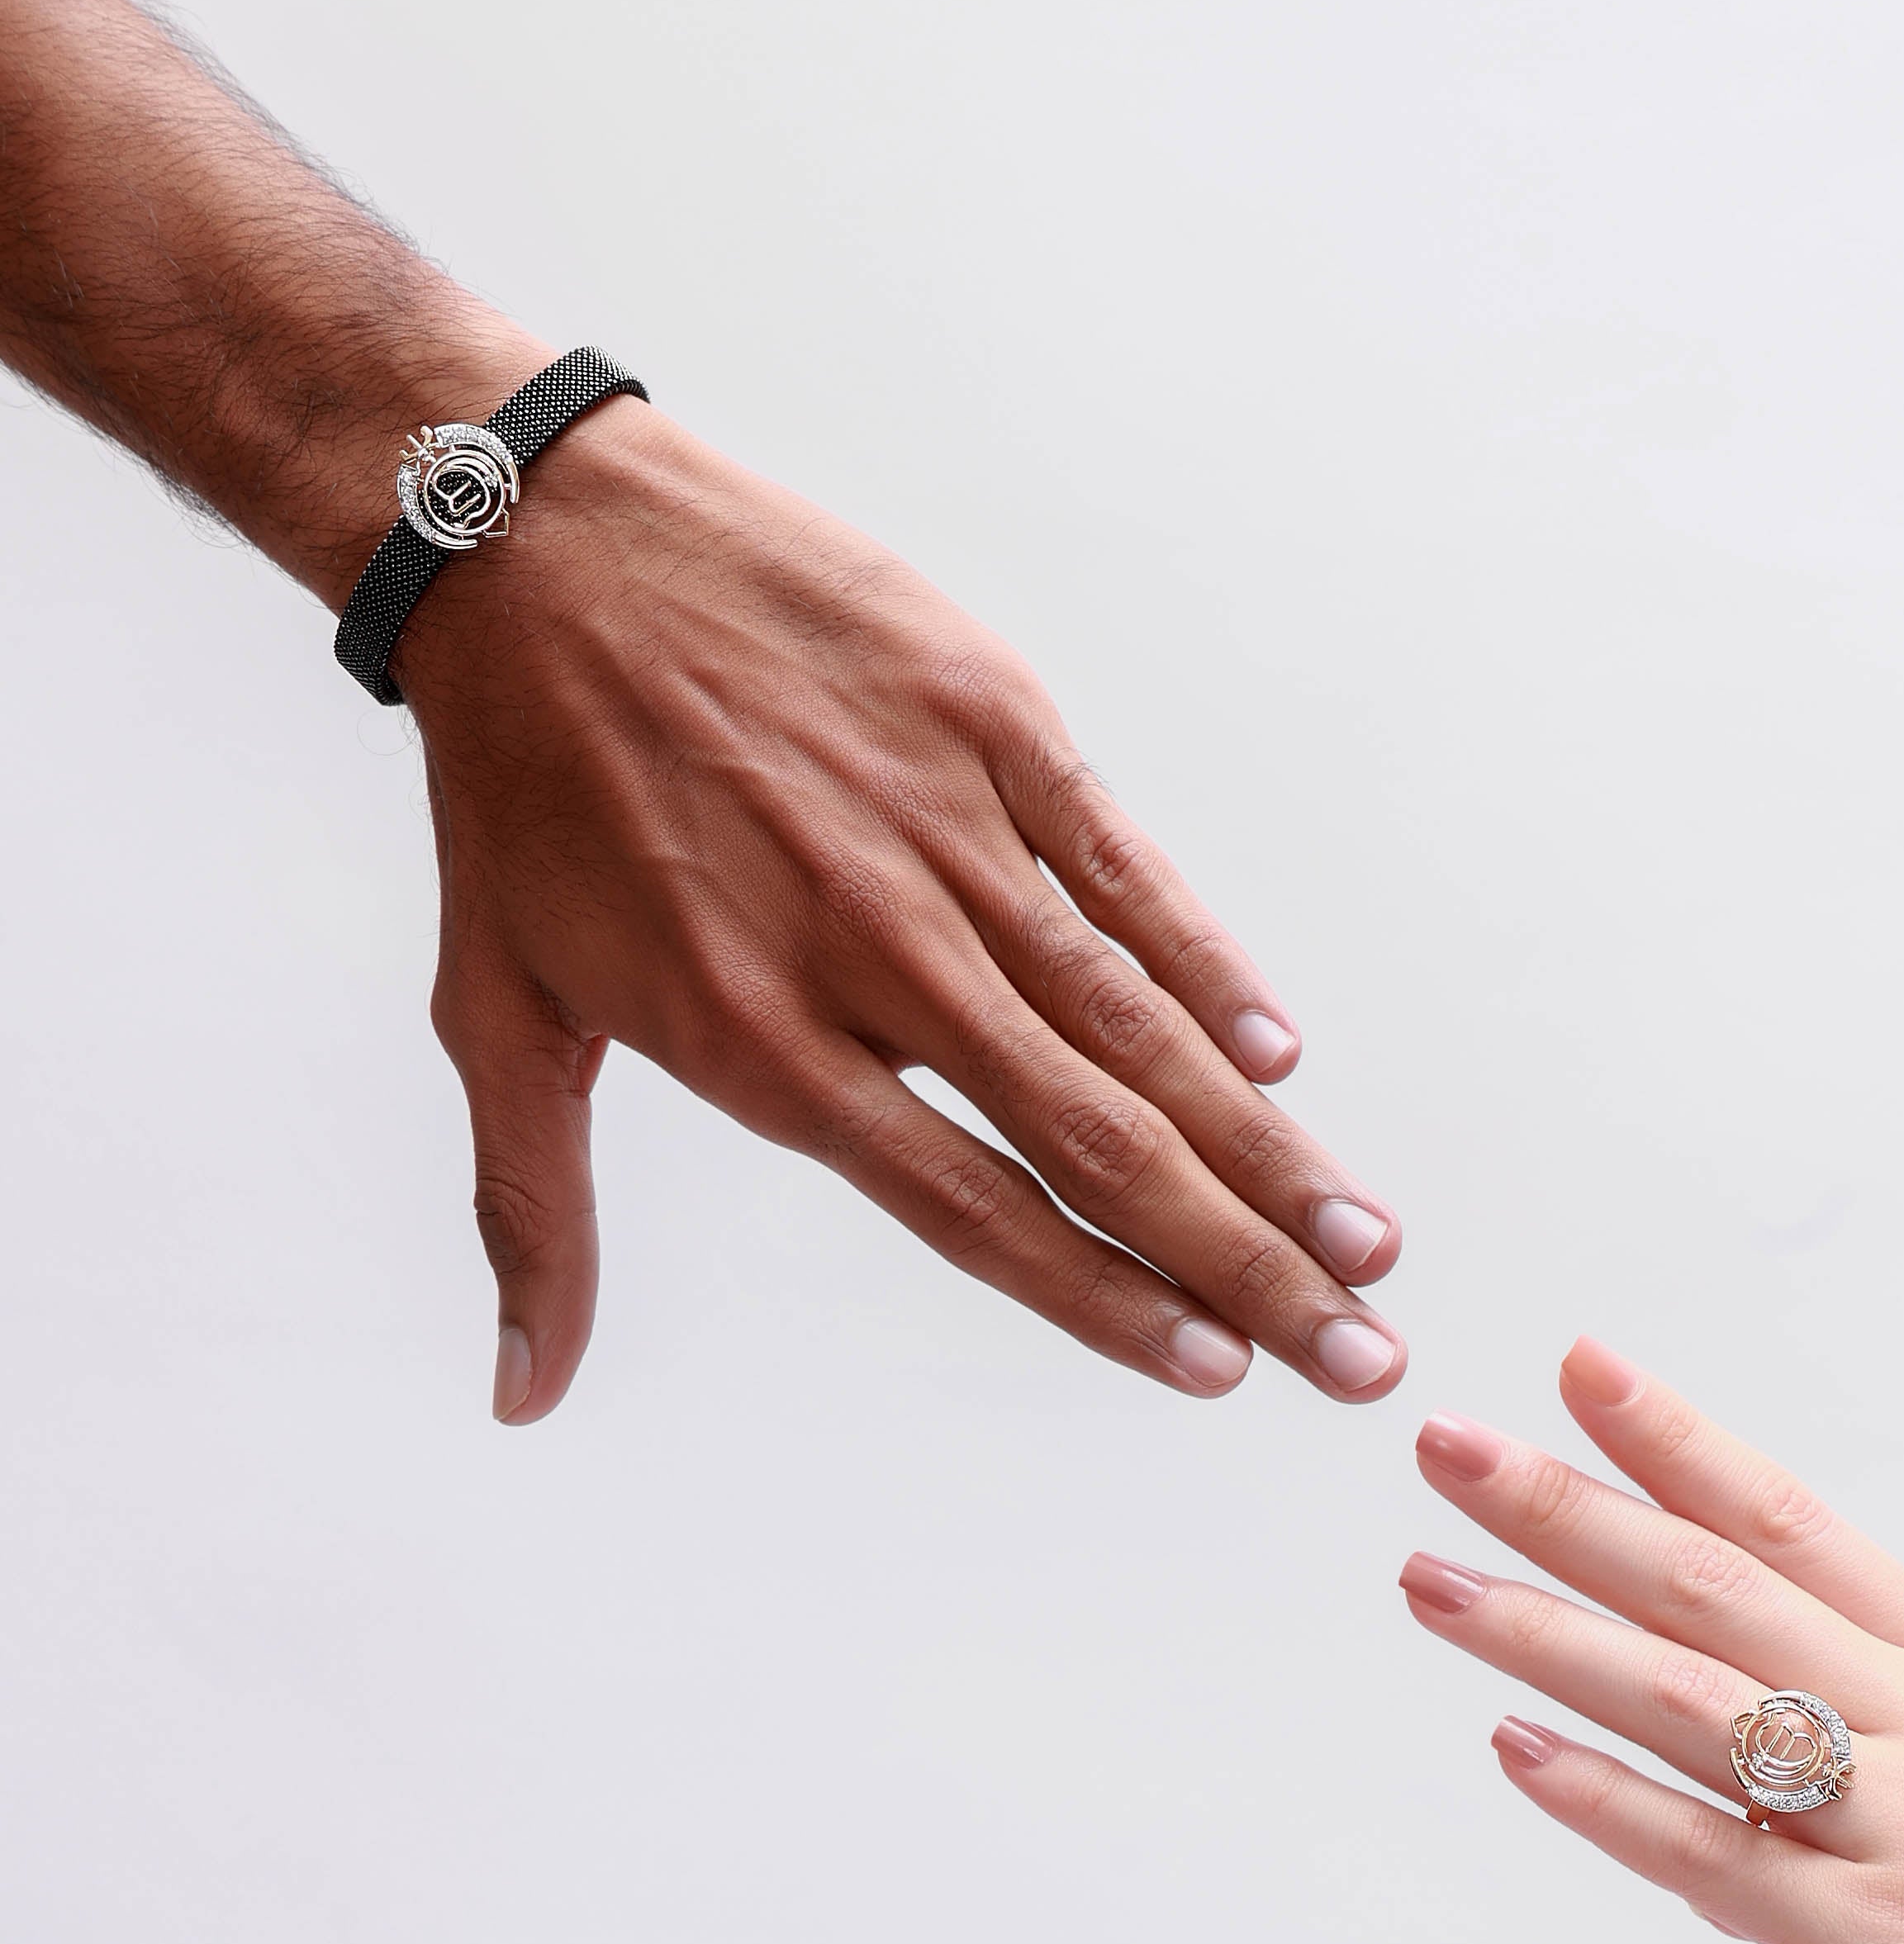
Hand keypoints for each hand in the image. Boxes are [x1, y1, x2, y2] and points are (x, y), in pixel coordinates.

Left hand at [394, 401, 1405, 1423]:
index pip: (972, 1208)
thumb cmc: (514, 796)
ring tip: (1365, 1240)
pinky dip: (1209, 965)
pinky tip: (1281, 1058)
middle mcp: (873, 951)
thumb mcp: (498, 1015)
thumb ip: (537, 1218)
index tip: (1217, 1372)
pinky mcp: (990, 724)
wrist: (532, 542)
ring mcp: (945, 832)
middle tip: (1357, 1357)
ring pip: (1134, 1020)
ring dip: (1264, 1146)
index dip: (1104, 1298)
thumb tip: (523, 1401)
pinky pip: (1124, 871)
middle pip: (1093, 1137)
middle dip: (1241, 1259)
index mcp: (759, 1039)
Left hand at [1399, 1342, 1903, 1943]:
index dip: (1679, 1441)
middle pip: (1713, 1581)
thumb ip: (1900, 1777)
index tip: (1580, 1366)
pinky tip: (1512, 1746)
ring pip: (1688, 1694)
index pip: (1797, 1522)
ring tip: (1427, 1576)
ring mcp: (1898, 1826)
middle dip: (1566, 1505)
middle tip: (1444, 1439)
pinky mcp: (1875, 1943)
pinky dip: (1603, 1794)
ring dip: (1542, 1628)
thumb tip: (1744, 1813)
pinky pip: (1709, 1852)